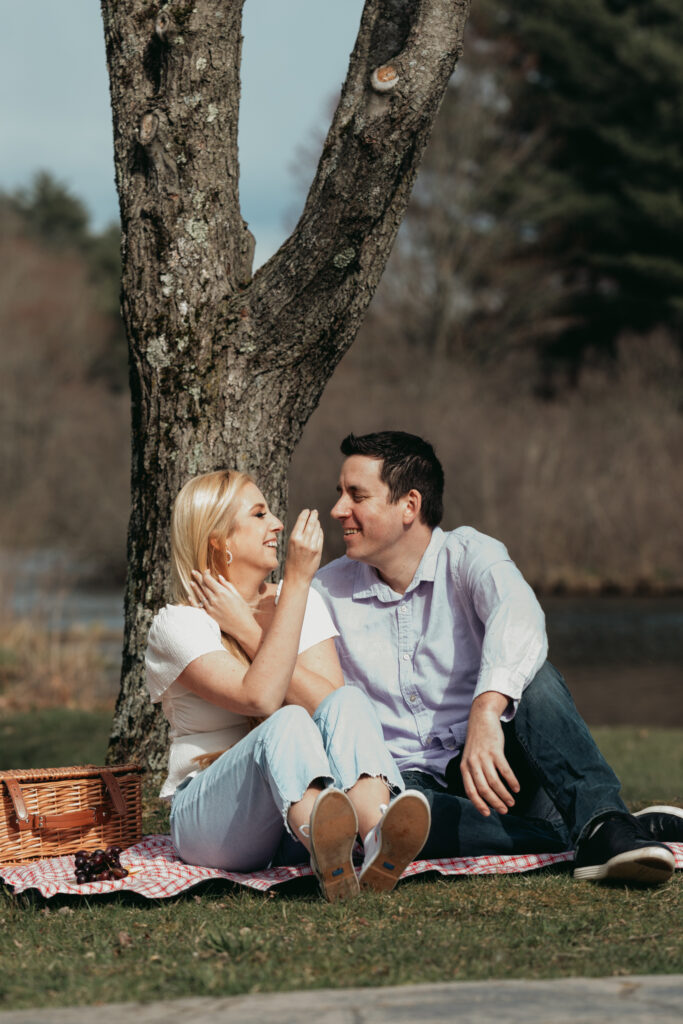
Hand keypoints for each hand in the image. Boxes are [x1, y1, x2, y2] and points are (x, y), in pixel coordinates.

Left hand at [190, 571, 256, 642]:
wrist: (242, 627)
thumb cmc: (243, 610)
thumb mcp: (237, 595)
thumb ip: (227, 585)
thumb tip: (219, 577)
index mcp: (222, 592)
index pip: (209, 580)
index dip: (205, 574)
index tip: (206, 570)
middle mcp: (214, 599)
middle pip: (203, 586)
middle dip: (198, 578)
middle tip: (193, 572)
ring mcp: (210, 608)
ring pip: (200, 595)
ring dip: (195, 588)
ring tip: (191, 582)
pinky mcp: (209, 616)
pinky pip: (198, 608)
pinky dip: (193, 602)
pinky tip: (190, 597)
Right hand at [283, 509, 322, 584]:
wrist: (297, 576)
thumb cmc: (292, 561)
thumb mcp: (290, 546)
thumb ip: (298, 536)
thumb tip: (307, 524)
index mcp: (294, 538)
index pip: (301, 521)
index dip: (305, 514)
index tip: (307, 510)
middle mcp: (303, 540)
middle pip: (310, 523)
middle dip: (313, 515)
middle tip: (315, 511)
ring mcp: (311, 545)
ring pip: (316, 529)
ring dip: (317, 523)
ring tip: (316, 520)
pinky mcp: (318, 550)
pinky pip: (320, 537)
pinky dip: (320, 532)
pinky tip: (319, 530)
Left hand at [460, 695, 519, 816]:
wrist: (481, 718)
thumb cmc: (477, 741)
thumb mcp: (469, 757)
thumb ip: (473, 773)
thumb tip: (483, 794)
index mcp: (464, 767)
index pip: (470, 791)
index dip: (479, 804)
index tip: (487, 814)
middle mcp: (472, 763)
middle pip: (483, 789)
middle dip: (495, 802)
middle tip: (505, 811)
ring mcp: (484, 757)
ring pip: (494, 782)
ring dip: (504, 795)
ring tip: (512, 802)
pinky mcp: (495, 751)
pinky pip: (504, 770)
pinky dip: (511, 781)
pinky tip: (516, 788)